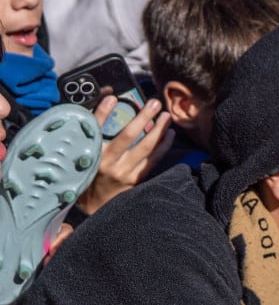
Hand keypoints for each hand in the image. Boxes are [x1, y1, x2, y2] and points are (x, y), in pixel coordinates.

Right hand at [74, 97, 173, 214]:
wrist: (93, 206)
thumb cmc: (86, 175)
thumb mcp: (82, 155)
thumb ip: (90, 134)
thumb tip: (103, 106)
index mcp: (89, 154)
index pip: (96, 128)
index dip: (103, 112)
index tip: (113, 98)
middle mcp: (107, 163)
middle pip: (128, 136)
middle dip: (143, 117)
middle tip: (154, 102)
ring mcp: (124, 172)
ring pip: (146, 148)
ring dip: (159, 130)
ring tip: (166, 116)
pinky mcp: (136, 180)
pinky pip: (153, 160)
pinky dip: (163, 146)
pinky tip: (170, 135)